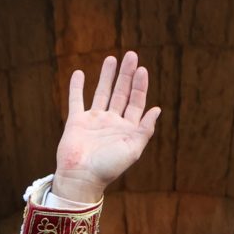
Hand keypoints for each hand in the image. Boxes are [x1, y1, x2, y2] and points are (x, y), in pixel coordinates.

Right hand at [50, 52, 158, 205]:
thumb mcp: (133, 149)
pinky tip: (79, 73)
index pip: (136, 102)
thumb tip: (157, 109)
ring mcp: (93, 121)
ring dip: (107, 76)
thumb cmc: (109, 167)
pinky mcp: (76, 121)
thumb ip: (145, 129)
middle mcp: (111, 122)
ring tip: (111, 59)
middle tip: (131, 55)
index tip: (142, 70)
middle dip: (126, 75)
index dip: (140, 86)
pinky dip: (76, 87)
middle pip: (121, 93)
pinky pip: (76, 100)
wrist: (81, 177)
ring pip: (101, 93)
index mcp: (127, 129)